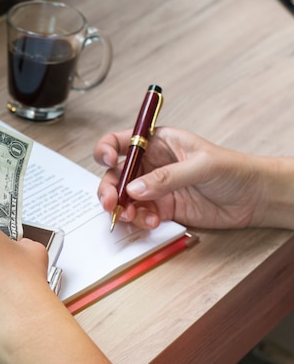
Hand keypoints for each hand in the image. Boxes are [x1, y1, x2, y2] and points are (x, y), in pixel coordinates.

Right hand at [94, 127, 266, 229]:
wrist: (254, 198)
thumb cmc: (233, 169)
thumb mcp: (201, 165)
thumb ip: (166, 177)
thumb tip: (135, 188)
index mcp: (157, 142)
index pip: (121, 141)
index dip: (107, 150)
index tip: (108, 162)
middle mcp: (151, 164)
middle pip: (116, 173)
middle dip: (109, 188)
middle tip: (111, 202)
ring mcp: (155, 187)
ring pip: (124, 197)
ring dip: (122, 207)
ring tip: (132, 216)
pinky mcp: (162, 208)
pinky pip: (140, 214)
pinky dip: (140, 220)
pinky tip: (152, 222)